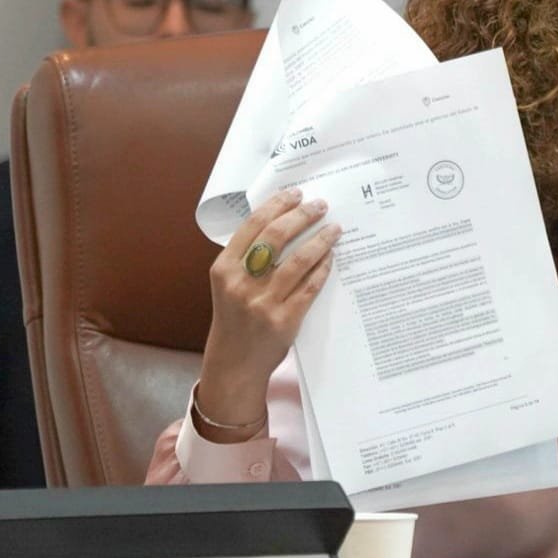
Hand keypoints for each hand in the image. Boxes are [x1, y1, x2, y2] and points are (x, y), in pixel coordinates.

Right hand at [195, 188, 341, 441]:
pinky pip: (310, 287)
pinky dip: (322, 269)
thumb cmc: (234, 319)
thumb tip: (283, 222)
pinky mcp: (284, 320)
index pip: (252, 225)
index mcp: (223, 269)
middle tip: (320, 205)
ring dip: (320, 240)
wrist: (234, 364)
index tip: (295, 193)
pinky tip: (331, 257)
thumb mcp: (228, 285)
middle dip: (301, 216)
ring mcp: (262, 303)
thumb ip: (246, 258)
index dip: (276, 205)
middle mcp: (240, 283)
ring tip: (334, 228)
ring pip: (298, 260)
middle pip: (276, 237)